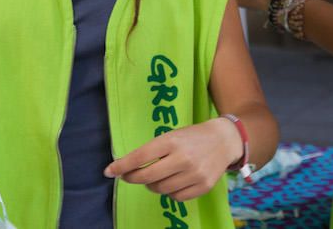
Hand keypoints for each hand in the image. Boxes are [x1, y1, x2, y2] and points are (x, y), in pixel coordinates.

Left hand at [104, 118, 241, 202]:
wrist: (224, 140)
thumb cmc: (191, 137)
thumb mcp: (171, 136)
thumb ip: (153, 151)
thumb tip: (128, 168)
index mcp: (171, 141)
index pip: (140, 156)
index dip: (121, 166)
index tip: (109, 171)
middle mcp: (182, 158)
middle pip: (147, 177)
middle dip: (132, 178)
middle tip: (128, 176)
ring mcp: (194, 174)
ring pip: (160, 189)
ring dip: (151, 185)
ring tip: (154, 177)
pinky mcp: (203, 187)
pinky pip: (176, 197)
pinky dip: (168, 192)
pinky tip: (170, 183)